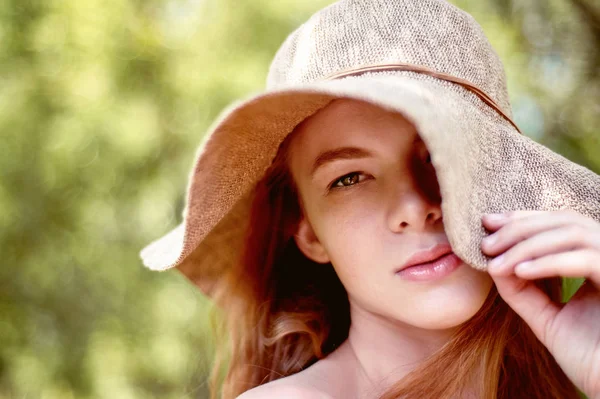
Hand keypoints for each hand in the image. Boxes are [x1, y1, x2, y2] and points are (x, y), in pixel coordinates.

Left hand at [481, 210, 599, 397]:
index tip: (488, 223)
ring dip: (528, 245)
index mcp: (598, 262)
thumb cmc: (588, 358)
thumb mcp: (546, 318)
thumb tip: (492, 261)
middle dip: (520, 228)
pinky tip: (521, 271)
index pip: (561, 224)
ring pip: (574, 234)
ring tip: (497, 263)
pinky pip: (588, 260)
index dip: (524, 219)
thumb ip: (522, 290)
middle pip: (566, 221)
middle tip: (487, 243)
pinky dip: (550, 262)